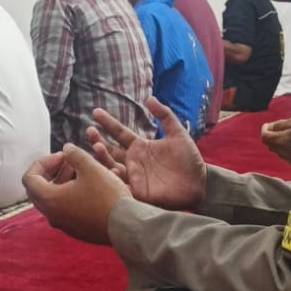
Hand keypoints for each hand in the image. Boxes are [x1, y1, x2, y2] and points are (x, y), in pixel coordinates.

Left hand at [23, 145, 130, 245]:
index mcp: (50, 199)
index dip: (42, 162)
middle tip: (67, 161)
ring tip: (79, 171)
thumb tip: (66, 149)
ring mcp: (64, 225)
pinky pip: (65, 210)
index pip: (29, 178)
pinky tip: (88, 188)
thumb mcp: (90, 167)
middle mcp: (52, 215)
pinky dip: (70, 195)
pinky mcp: (76, 230)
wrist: (127, 225)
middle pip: (38, 190)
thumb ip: (74, 154)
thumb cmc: (107, 196)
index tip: (61, 156)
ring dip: (61, 182)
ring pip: (53, 200)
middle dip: (51, 171)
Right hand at [90, 96, 205, 210]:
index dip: (108, 122)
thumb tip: (150, 98)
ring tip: (97, 146)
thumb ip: (165, 116)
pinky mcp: (138, 191)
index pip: (119, 133)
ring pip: (111, 166)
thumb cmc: (189, 160)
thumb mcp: (178, 134)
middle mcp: (133, 161)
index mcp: (140, 147)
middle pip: (110, 150)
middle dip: (98, 141)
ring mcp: (134, 176)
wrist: (200, 184)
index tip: (96, 112)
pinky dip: (113, 179)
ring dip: (103, 158)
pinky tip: (111, 170)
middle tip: (90, 131)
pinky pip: (122, 186)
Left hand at [262, 115, 290, 167]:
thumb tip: (269, 127)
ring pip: (280, 152)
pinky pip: (289, 157)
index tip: (268, 125)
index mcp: (282, 140)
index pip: (265, 137)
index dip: (265, 129)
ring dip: (281, 144)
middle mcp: (285, 152)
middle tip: (279, 129)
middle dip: (272, 137)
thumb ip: (280, 125)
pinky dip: (289, 150)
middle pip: (271, 145)